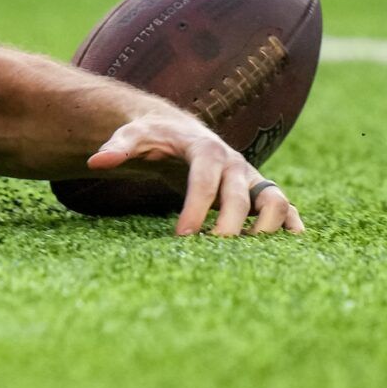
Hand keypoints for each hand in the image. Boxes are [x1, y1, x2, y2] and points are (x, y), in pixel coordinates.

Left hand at [87, 113, 303, 236]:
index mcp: (204, 148)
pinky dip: (291, 226)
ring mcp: (250, 177)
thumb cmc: (154, 137)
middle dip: (228, 227)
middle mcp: (234, 163)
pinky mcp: (259, 191)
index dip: (196, 209)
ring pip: (275, 201)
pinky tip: (290, 248)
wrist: (178, 131)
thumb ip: (116, 147)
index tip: (182, 236)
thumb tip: (96, 162)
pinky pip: (285, 207)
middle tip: (209, 254)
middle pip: (241, 197)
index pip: (204, 181)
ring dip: (267, 228)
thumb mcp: (132, 136)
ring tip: (245, 256)